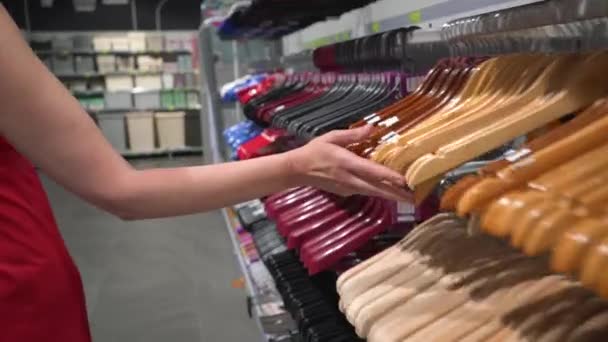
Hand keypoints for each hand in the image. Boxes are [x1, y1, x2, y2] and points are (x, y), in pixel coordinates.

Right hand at [285, 126, 412, 201]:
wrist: (298, 170)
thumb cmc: (315, 150)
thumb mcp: (332, 137)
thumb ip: (352, 135)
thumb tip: (371, 128)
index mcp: (347, 163)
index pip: (372, 171)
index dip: (390, 176)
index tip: (406, 180)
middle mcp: (351, 179)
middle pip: (379, 188)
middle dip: (398, 194)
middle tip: (417, 198)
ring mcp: (349, 188)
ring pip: (375, 193)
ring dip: (393, 196)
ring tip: (411, 198)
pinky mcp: (348, 192)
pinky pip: (368, 192)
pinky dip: (382, 192)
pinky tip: (392, 192)